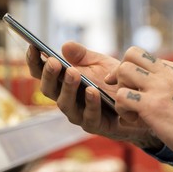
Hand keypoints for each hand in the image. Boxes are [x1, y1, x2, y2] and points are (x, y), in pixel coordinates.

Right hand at [26, 42, 161, 148]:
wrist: (140, 103)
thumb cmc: (116, 84)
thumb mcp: (101, 64)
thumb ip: (84, 56)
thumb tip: (65, 46)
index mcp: (64, 83)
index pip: (42, 73)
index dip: (34, 62)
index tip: (32, 47)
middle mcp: (67, 100)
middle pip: (49, 90)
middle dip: (49, 75)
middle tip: (54, 62)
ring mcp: (79, 114)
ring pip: (65, 105)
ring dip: (68, 89)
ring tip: (73, 73)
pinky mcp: (96, 125)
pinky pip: (89, 116)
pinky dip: (90, 103)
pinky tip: (92, 90)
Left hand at [108, 46, 172, 171]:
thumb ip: (170, 88)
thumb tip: (146, 94)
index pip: (143, 55)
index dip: (130, 68)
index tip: (129, 86)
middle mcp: (168, 73)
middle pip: (130, 55)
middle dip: (121, 75)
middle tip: (127, 96)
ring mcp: (160, 87)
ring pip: (123, 71)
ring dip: (121, 92)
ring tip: (133, 111)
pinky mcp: (152, 106)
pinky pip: (121, 96)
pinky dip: (123, 110)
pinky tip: (136, 122)